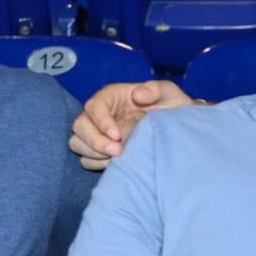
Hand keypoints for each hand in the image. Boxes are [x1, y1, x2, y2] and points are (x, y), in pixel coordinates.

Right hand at [69, 80, 197, 169]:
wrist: (178, 129)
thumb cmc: (171, 107)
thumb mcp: (169, 92)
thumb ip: (155, 89)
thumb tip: (137, 95)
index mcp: (112, 96)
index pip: (94, 106)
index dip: (101, 121)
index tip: (117, 135)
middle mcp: (100, 114)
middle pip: (80, 126)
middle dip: (95, 141)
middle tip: (118, 151)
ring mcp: (98, 134)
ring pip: (78, 143)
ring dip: (94, 153)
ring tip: (118, 158)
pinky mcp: (101, 151)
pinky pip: (86, 160)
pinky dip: (97, 164)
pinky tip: (117, 165)